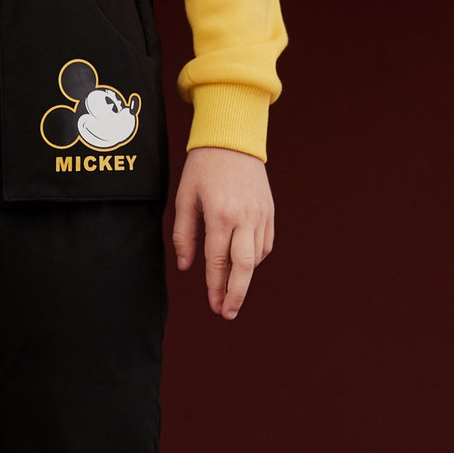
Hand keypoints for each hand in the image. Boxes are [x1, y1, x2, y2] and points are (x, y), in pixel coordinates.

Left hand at [171, 146, 274, 319]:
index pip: (217, 262)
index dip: (214, 287)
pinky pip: (265, 243)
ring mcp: (260, 214)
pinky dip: (255, 259)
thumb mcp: (184, 199)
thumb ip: (184, 235)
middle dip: (236, 294)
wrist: (233, 138)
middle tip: (228, 314)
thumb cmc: (203, 168)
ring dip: (245, 278)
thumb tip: (186, 267)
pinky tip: (243, 266)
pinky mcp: (269, 211)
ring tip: (232, 293)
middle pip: (244, 267)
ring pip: (257, 257)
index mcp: (220, 215)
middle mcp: (244, 218)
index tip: (213, 307)